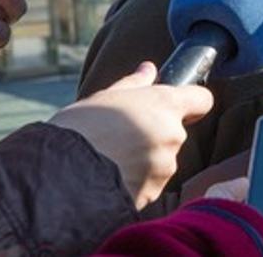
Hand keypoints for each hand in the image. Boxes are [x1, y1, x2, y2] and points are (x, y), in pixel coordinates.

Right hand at [47, 61, 213, 208]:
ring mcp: (165, 166)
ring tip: (110, 159)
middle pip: (175, 132)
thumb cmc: (79, 128)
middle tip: (120, 137)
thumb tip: (148, 69)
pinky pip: (149, 184)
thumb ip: (133, 84)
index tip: (178, 108)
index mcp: (165, 105)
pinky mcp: (154, 192)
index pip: (202, 100)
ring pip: (162, 160)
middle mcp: (173, 134)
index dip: (192, 103)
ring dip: (144, 160)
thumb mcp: (104, 97)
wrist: (59, 174)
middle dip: (155, 135)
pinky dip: (135, 182)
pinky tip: (109, 178)